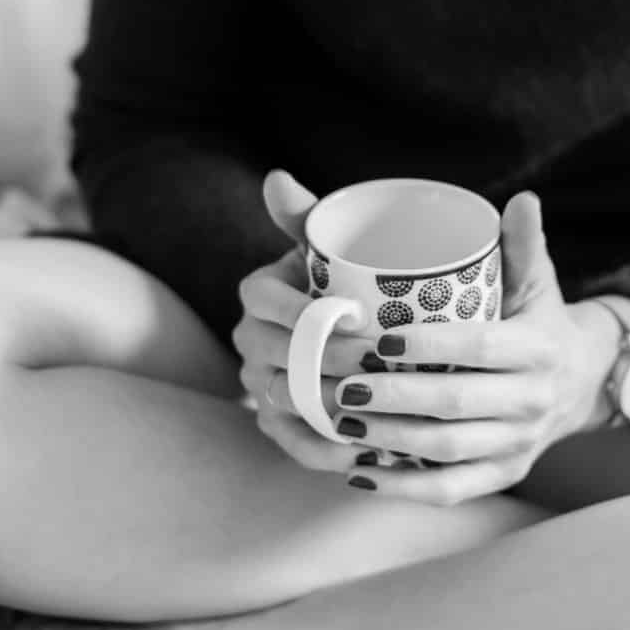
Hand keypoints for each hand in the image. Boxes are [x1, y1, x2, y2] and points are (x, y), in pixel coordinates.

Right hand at [231, 171, 371, 480]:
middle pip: (277, 354)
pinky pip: (292, 443)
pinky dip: (325, 450)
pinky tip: (363, 451)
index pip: (262, 299)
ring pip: (287, 400)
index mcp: (258, 293)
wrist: (359, 332)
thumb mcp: (331, 248)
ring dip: (331, 406)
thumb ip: (308, 217)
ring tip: (378, 407)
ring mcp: (261, 385)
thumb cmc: (348, 281)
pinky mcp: (278, 424)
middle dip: (327, 359)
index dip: (304, 309)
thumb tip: (275, 178)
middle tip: (379, 361)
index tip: (358, 313)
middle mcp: (250, 340)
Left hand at [233, 178, 610, 503]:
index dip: (429, 346)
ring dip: (390, 440)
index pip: (479, 348)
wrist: (581, 379)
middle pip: (456, 405)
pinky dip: (403, 486)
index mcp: (539, 348)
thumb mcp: (535, 279)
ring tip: (339, 422)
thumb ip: (520, 243)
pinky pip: (451, 490)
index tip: (379, 338)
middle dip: (393, 397)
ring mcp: (519, 445)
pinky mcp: (503, 475)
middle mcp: (534, 401)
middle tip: (339, 383)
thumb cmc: (537, 318)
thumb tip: (522, 198)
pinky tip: (359, 471)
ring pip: (448, 450)